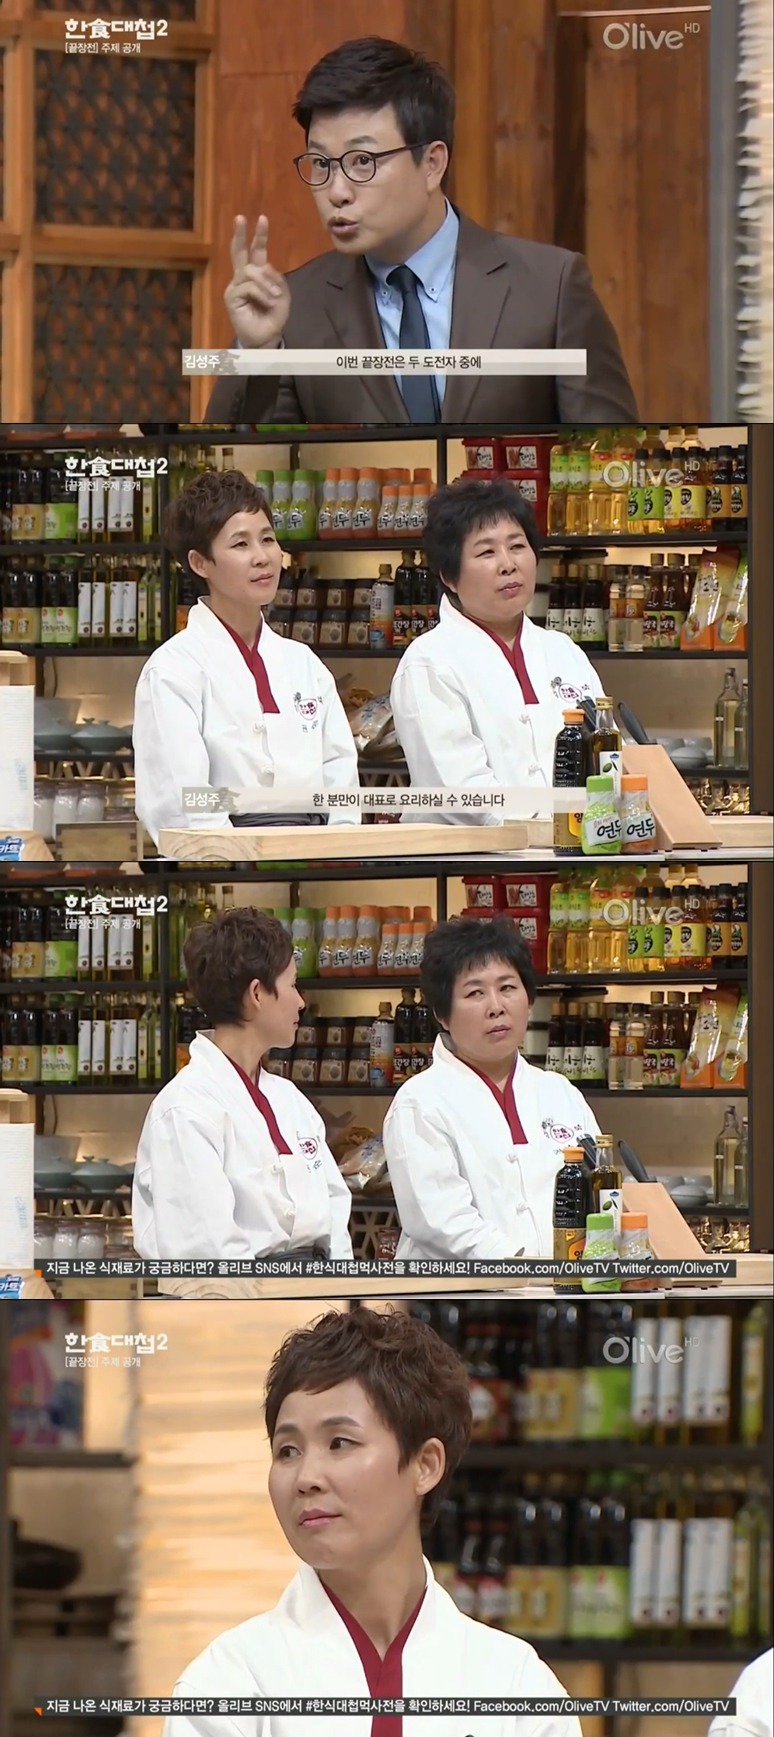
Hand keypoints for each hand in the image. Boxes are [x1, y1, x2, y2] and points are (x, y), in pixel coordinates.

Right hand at [225, 214, 290, 348]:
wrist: (266, 338)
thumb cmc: (273, 317)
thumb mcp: (282, 295)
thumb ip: (276, 278)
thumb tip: (264, 267)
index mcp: (256, 274)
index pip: (256, 252)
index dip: (260, 236)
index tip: (262, 218)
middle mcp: (243, 277)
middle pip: (239, 251)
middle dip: (240, 234)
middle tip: (240, 217)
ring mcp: (235, 286)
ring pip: (250, 271)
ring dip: (266, 283)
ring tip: (275, 296)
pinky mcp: (231, 297)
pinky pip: (249, 286)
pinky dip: (262, 293)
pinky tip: (268, 302)